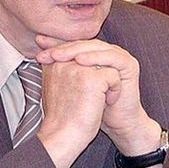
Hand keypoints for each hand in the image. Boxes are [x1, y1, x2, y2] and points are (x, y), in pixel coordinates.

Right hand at [35, 56, 120, 167]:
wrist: (63, 137)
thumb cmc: (62, 118)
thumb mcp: (58, 88)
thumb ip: (66, 71)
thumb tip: (81, 60)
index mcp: (52, 63)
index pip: (77, 51)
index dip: (89, 63)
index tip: (86, 88)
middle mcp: (63, 61)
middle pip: (93, 54)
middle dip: (100, 73)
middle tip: (94, 95)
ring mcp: (78, 68)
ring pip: (105, 64)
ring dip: (107, 81)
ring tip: (98, 99)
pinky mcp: (93, 78)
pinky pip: (113, 75)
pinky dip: (114, 91)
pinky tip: (105, 103)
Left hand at [36, 38, 160, 157]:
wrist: (116, 123)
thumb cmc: (93, 108)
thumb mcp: (72, 86)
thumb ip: (60, 69)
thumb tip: (39, 55)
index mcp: (96, 55)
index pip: (74, 45)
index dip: (57, 48)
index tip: (39, 54)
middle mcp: (108, 53)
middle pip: (84, 44)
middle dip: (64, 48)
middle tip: (49, 54)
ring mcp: (120, 57)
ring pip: (96, 47)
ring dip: (77, 50)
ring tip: (60, 56)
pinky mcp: (129, 65)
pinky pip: (111, 57)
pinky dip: (96, 57)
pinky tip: (81, 62)